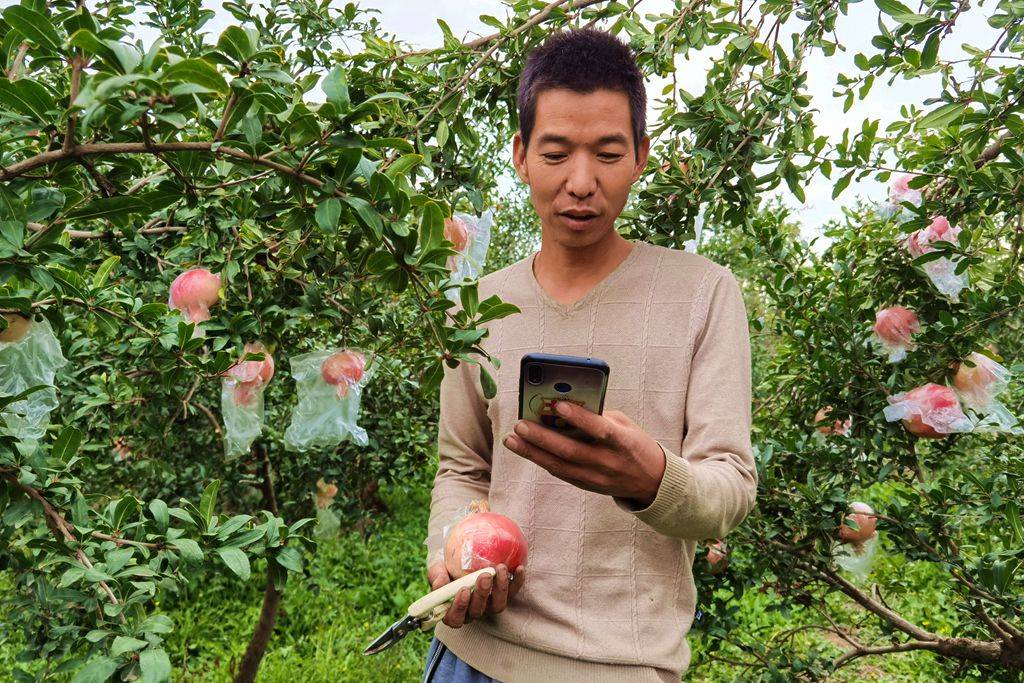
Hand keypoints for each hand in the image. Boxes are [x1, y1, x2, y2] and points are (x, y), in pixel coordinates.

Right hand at [427, 561, 525, 628]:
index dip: (459, 607)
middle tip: (484, 575)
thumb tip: (440, 584)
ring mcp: (489, 605)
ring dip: (500, 588)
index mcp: (453, 611)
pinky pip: (512, 593)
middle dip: (482, 593)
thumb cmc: (446, 570)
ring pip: (497, 605)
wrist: (459, 561)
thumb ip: (436, 578)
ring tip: (500, 569)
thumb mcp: (437, 571)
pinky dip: (517, 581)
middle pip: (478, 611)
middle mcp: (472, 612)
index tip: (463, 590)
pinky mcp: (503, 596)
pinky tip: (519, 568)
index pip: (455, 618)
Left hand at [502, 401, 665, 507]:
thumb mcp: (624, 425)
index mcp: (622, 442)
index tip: (556, 405)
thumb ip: (598, 416)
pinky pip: (560, 473)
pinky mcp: (587, 486)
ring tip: (512, 439)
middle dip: (542, 438)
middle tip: (520, 425)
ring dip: (532, 452)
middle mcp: (607, 462)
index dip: (578, 417)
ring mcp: (596, 477)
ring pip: (559, 466)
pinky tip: (526, 449)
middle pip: (570, 451)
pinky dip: (542, 460)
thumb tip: (563, 408)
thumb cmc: (634, 443)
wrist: (651, 480)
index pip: (599, 429)